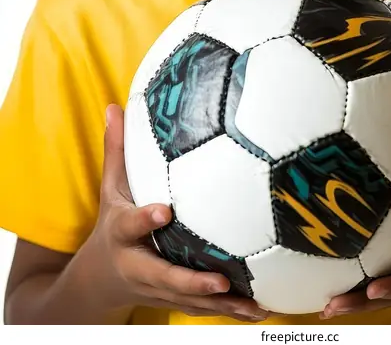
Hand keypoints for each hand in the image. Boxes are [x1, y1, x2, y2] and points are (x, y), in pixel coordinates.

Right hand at [81, 103, 269, 322]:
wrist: (102, 279)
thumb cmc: (113, 221)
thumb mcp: (110, 187)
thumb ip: (117, 149)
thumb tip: (114, 106)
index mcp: (122, 234)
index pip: (131, 225)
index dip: (145, 219)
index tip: (165, 211)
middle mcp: (140, 265)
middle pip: (164, 277)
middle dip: (192, 281)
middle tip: (220, 280)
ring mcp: (159, 289)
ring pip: (190, 301)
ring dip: (222, 306)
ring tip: (256, 306)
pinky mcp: (176, 300)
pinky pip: (204, 308)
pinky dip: (231, 311)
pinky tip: (262, 310)